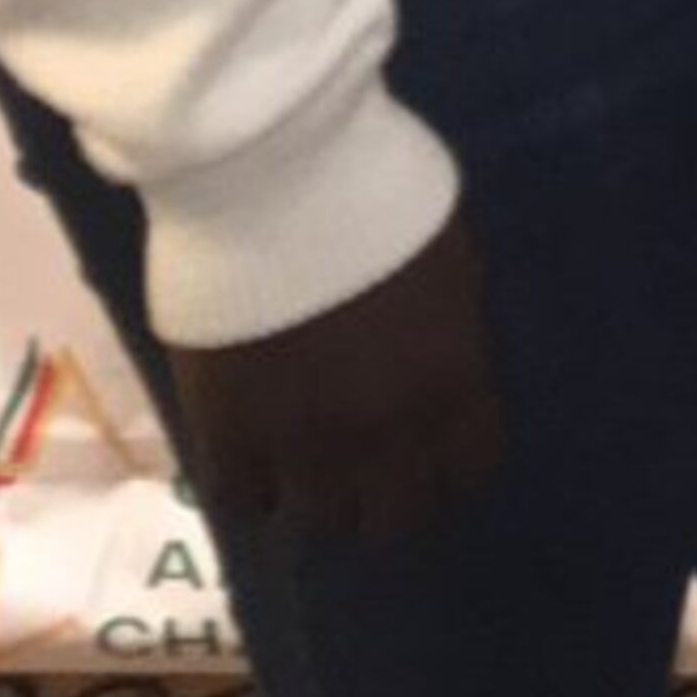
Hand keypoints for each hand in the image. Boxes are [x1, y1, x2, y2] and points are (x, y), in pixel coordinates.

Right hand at [162, 213, 507, 533]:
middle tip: (372, 471)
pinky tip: (253, 463)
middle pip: (397, 515)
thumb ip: (451, 328)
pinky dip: (251, 490)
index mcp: (449, 380)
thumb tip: (443, 360)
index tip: (438, 452)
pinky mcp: (227, 436)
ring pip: (320, 519)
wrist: (273, 177)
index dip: (453, 463)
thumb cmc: (375, 191)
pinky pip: (240, 502)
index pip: (469, 466)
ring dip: (321, 497)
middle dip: (391, 495)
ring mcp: (302, 443)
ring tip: (309, 469)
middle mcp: (383, 431)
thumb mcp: (450, 255)